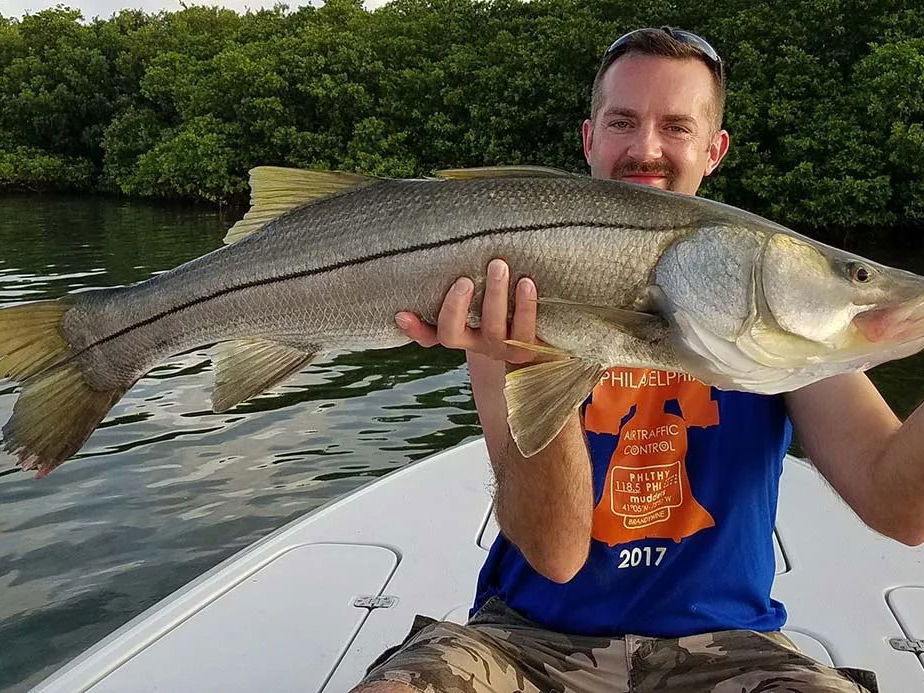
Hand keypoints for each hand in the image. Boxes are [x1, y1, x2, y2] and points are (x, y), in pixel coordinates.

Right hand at [395, 258, 538, 363]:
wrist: (543, 334)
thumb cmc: (502, 306)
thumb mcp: (476, 299)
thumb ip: (454, 288)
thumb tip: (415, 282)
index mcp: (458, 334)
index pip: (428, 335)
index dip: (415, 328)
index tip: (403, 313)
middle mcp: (475, 344)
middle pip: (454, 332)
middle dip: (456, 306)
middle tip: (465, 279)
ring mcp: (501, 347)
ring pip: (492, 329)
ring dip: (495, 297)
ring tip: (499, 266)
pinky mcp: (528, 347)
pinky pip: (525, 330)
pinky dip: (525, 306)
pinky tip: (527, 283)